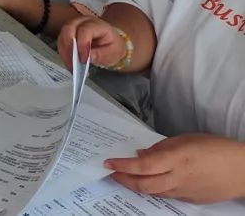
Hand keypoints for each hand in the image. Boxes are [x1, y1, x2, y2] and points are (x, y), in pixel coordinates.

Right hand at [57, 15, 126, 70]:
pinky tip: (69, 63)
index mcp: (96, 24)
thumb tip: (89, 57)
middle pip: (68, 29)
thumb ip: (102, 54)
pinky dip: (63, 54)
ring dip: (65, 53)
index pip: (85, 31)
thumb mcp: (113, 52)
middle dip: (69, 48)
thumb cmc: (112, 46)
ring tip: (72, 67)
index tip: (83, 60)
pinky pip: (61, 43)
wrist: (109, 42)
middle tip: (73, 64)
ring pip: (62, 36)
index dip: (82, 45)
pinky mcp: (67, 33)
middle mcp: (82, 22)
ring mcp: (73, 26)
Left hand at [104, 134, 244, 203]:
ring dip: (137, 186)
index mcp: (177, 159)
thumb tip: (141, 154)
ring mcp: (185, 192)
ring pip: (154, 192)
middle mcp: (179, 178)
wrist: (243, 170)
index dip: (123, 165)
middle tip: (111, 173)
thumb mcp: (186, 139)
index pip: (143, 165)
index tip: (108, 163)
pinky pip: (167, 195)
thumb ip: (161, 147)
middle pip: (144, 184)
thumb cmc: (216, 148)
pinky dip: (154, 189)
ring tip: (126, 177)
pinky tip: (150, 181)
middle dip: (124, 180)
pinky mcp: (192, 200)